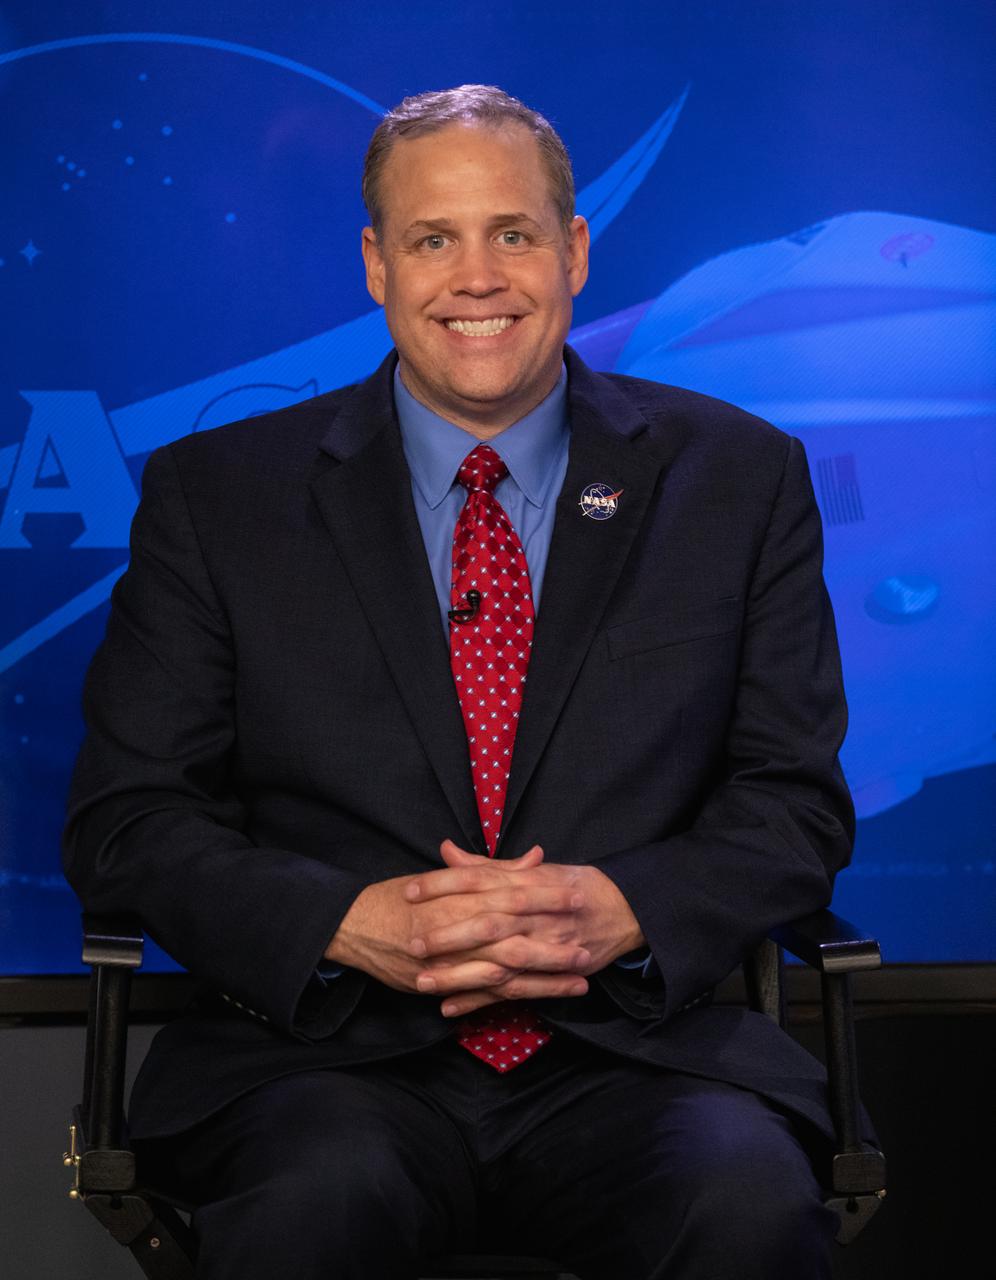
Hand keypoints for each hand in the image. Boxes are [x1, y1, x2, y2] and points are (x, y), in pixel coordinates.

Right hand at [322, 843, 589, 999]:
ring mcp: (450, 958)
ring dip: (544, 976)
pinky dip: (514, 997)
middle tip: (588, 942)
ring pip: (505, 969)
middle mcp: (458, 926)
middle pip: (514, 933)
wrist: (355, 926)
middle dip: (553, 941)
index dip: (547, 895)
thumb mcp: (446, 876)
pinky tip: (542, 1001)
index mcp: (461, 894)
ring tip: (579, 978)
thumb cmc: (400, 897)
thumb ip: (494, 869)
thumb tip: (536, 857)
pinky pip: (483, 994)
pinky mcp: (442, 983)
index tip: (578, 895)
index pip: (512, 892)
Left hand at [408, 840, 645, 1016]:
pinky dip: (481, 1001)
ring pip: (496, 963)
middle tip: (412, 942)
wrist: (623, 910)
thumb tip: (447, 851)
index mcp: (525, 883)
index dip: (443, 884)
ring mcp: (542, 947)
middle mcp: (532, 915)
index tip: (410, 891)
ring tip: (422, 982)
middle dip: (448, 934)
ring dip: (459, 975)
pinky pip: (511, 991)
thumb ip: (487, 866)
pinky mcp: (549, 974)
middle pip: (485, 923)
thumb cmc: (572, 886)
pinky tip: (450, 1007)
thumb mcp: (532, 870)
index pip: (477, 879)